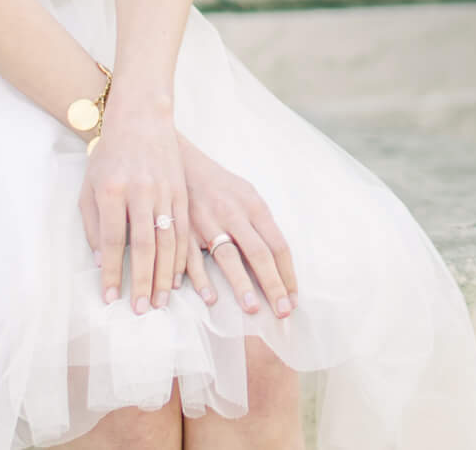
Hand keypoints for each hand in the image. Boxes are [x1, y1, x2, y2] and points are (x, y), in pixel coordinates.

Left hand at [78, 101, 186, 313]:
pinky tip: (180, 274)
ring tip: (162, 300)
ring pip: (168, 239)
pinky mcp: (181, 191)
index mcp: (112, 191)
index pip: (113, 240)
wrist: (140, 120)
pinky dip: (183, 254)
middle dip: (143, 280)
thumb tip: (102, 262)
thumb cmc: (108, 156)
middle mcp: (141, 192)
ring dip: (166, 273)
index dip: (112, 271)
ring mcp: (165, 191)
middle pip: (144, 244)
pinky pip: (184, 228)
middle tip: (142, 308)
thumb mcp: (89, 188)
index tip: (110, 297)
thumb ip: (94, 226)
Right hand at [178, 133, 298, 318]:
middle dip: (273, 285)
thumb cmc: (220, 186)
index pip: (278, 245)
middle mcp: (234, 214)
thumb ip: (261, 225)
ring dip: (241, 285)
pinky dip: (201, 278)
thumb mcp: (247, 195)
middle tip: (283, 312)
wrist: (182, 163)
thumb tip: (278, 260)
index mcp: (254, 206)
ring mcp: (208, 222)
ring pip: (228, 257)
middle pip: (259, 254)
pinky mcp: (183, 230)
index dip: (287, 274)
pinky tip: (211, 297)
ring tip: (253, 309)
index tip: (293, 298)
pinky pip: (192, 258)